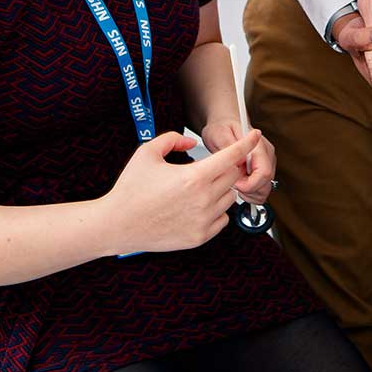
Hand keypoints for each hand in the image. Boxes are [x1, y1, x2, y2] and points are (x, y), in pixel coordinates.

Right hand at [98, 130, 260, 254]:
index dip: (246, 143)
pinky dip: (217, 209)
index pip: (232, 156)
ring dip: (222, 188)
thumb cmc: (130, 188)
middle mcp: (203, 199)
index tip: (255, 134)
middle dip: (228, 166)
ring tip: (200, 186)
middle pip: (234, 176)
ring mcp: (203, 220)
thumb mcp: (147, 152)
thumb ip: (173, 139)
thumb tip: (193, 141)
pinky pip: (223, 219)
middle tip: (213, 164)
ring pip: (230, 198)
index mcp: (194, 177)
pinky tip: (199, 204)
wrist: (116, 225)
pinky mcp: (200, 237)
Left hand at [199, 119, 276, 204]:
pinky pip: (262, 188)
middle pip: (266, 183)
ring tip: (236, 185)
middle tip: (233, 185)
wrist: (224, 123)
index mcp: (258, 145)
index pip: (263, 173)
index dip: (249, 184)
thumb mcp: (219, 134)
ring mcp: (267, 162)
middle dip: (248, 191)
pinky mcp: (263, 169)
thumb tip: (239, 161)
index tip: (234, 183)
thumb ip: (229, 147)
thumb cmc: (222, 127)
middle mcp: (266, 154)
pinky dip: (251, 193)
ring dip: (250, 193)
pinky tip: (240, 187)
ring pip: (266, 189)